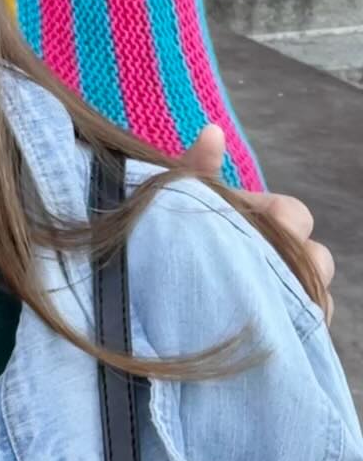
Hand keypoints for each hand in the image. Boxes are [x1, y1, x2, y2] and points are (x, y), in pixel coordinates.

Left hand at [179, 125, 335, 324]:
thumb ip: (196, 166)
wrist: (144, 276)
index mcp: (263, 218)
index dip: (279, 218)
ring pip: (316, 295)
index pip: (295, 214)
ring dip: (295, 296)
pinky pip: (305, 328)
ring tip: (259, 296)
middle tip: (261, 263)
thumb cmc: (169, 228)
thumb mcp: (176, 196)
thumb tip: (213, 132)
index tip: (253, 220)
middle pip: (317, 257)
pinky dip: (292, 325)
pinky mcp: (279, 324)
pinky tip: (268, 324)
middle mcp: (282, 253)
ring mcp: (285, 291)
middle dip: (295, 260)